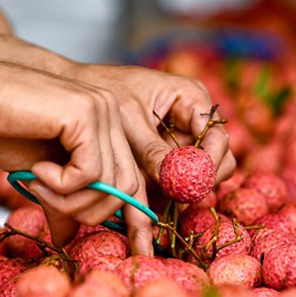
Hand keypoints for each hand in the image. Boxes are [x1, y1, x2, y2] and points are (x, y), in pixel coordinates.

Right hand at [0, 57, 152, 253]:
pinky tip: (37, 172)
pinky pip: (90, 172)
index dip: (121, 215)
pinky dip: (62, 185)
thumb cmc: (3, 129)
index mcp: (110, 127)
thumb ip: (62, 203)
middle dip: (89, 211)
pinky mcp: (85, 114)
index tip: (98, 234)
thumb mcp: (41, 175)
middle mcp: (114, 115)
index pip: (133, 181)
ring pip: (111, 184)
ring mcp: (103, 111)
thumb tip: (67, 240)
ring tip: (38, 187)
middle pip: (128, 187)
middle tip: (48, 202)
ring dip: (70, 200)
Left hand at [71, 64, 235, 184]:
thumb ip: (153, 151)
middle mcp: (195, 122)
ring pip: (200, 179)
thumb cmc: (102, 93)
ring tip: (151, 199)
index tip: (190, 185)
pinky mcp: (169, 163)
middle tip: (174, 199)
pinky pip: (176, 186)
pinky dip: (163, 198)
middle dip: (198, 182)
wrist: (76, 94)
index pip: (217, 137)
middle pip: (219, 162)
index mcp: (192, 99)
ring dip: (179, 193)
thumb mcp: (128, 121)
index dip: (209, 164)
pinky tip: (143, 203)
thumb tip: (176, 181)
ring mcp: (184, 144)